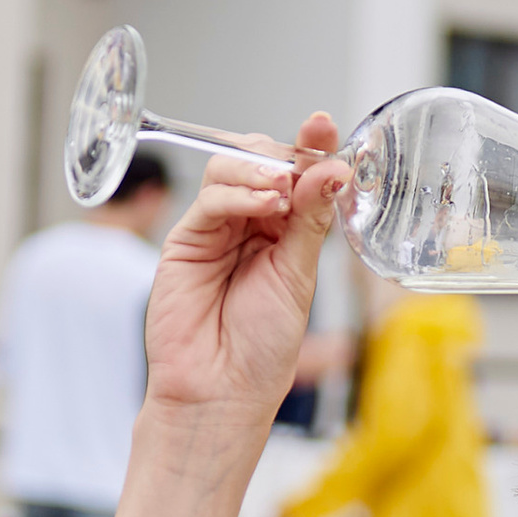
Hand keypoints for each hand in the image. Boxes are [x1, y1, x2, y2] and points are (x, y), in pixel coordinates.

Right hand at [143, 121, 348, 431]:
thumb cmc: (262, 348)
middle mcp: (249, 224)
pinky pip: (211, 199)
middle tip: (305, 166)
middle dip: (284, 156)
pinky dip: (238, 193)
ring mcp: (215, 229)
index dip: (309, 149)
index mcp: (283, 232)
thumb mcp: (298, 276)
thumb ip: (309, 220)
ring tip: (283, 191)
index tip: (322, 126)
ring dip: (261, 170)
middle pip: (261, 161)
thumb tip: (332, 169)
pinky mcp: (185, 239)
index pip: (296, 176)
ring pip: (232, 169)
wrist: (221, 391)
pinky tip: (263, 205)